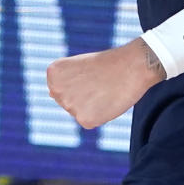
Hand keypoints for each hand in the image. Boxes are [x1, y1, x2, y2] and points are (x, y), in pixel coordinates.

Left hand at [46, 38, 165, 128]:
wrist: (133, 65)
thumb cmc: (108, 63)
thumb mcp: (79, 65)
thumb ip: (63, 81)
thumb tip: (50, 95)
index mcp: (53, 73)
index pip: (58, 88)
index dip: (77, 82)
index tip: (89, 73)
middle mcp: (56, 90)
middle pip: (66, 102)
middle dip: (82, 95)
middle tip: (98, 82)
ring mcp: (69, 106)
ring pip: (78, 112)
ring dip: (91, 105)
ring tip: (105, 89)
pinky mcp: (84, 120)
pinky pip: (90, 121)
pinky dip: (100, 114)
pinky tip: (108, 100)